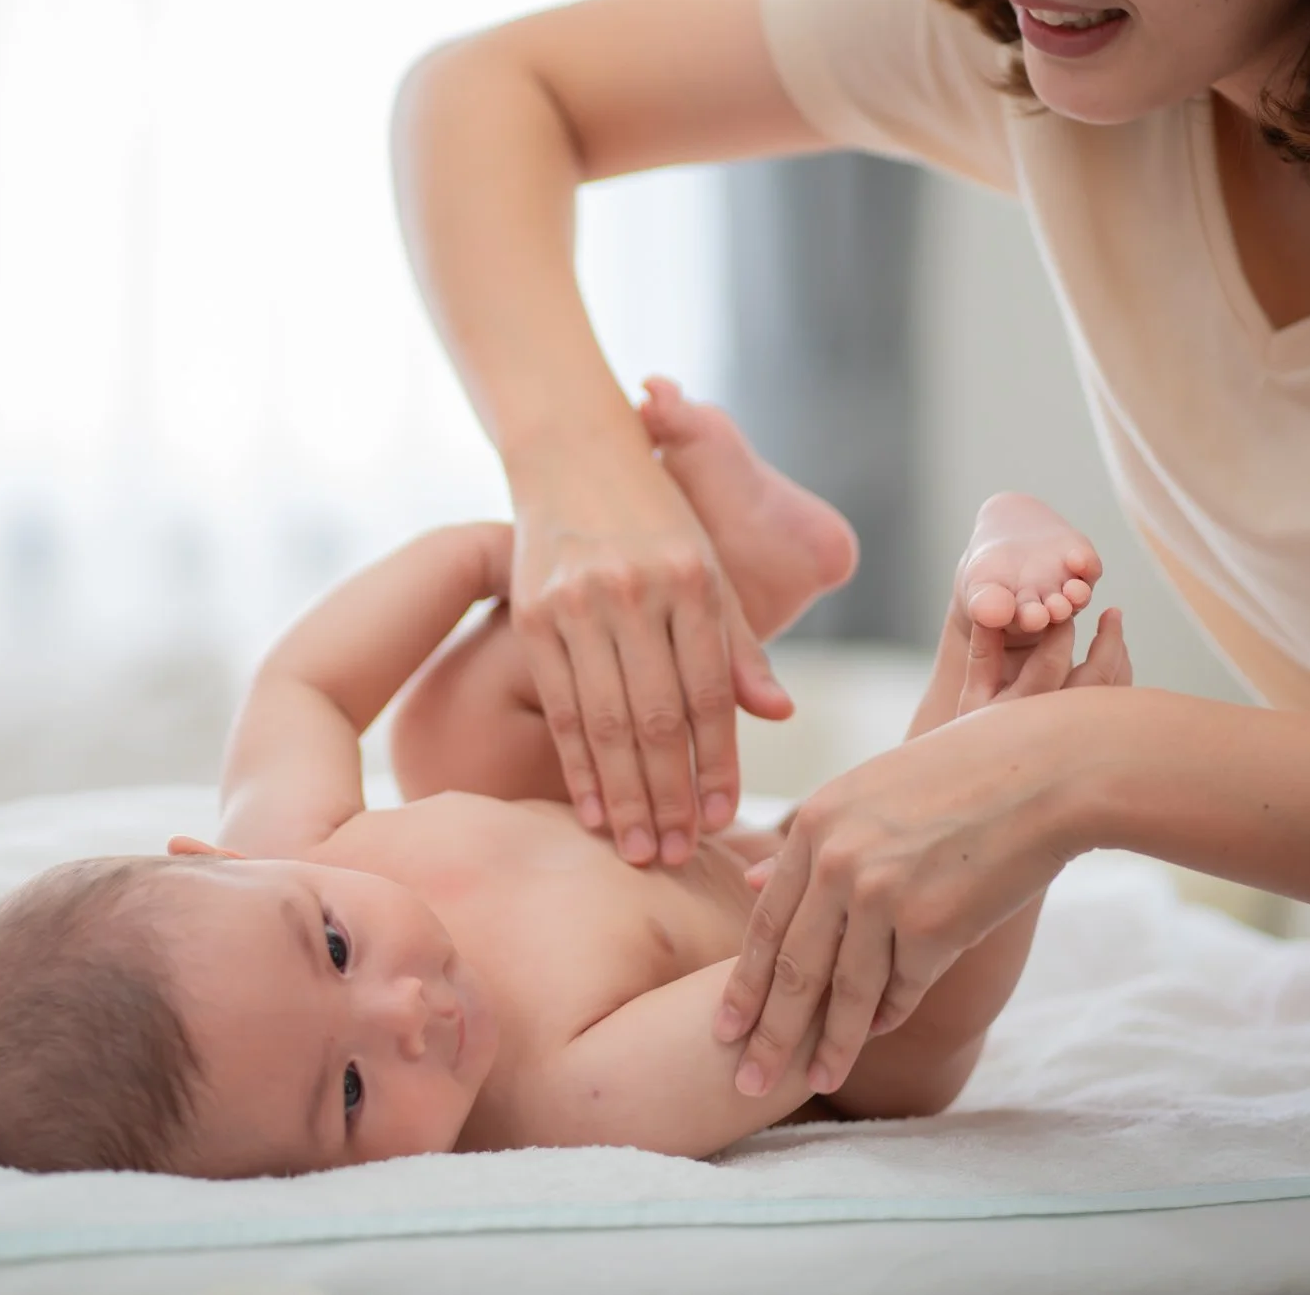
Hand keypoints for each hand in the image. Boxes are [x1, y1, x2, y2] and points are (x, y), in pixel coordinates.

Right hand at [510, 439, 790, 865]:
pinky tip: (590, 808)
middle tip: (677, 858)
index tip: (723, 821)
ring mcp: (578, 604)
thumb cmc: (655, 519)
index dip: (717, 764)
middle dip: (669, 797)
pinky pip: (559, 705)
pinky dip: (575, 764)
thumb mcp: (707, 567)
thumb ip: (738, 646)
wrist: (572, 451)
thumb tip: (778, 715)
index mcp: (691, 582)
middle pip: (655, 718)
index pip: (709, 694)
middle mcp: (634, 593)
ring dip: (623, 797)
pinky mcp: (531, 615)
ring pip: (603, 721)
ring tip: (638, 851)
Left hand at [716, 621, 1124, 1097]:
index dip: (743, 984)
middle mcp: (837, 861)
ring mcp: (883, 896)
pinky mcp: (935, 927)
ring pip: (845, 994)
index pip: (765, 923)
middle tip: (746, 1080)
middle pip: (791, 969)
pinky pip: (904, 989)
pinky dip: (889, 1015)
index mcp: (815, 823)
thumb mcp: (871, 790)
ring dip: (828, 1047)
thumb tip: (749, 882)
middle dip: (766, 1033)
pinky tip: (874, 1034)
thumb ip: (813, 842)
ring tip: (814, 1083)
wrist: (1048, 772)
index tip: (725, 1027)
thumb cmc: (963, 771)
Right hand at [956, 494, 1101, 699]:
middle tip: (1056, 608)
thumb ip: (983, 605)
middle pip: (1057, 613)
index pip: (1028, 622)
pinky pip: (1091, 569)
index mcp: (1023, 620)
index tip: (1032, 617)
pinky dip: (1087, 565)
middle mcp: (1050, 609)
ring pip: (1078, 597)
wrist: (1007, 541)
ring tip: (1073, 590)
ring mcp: (1068, 588)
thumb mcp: (978, 588)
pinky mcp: (1084, 567)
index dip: (1031, 620)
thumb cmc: (989, 572)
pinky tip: (1078, 558)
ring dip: (1077, 595)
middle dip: (1057, 610)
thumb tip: (991, 615)